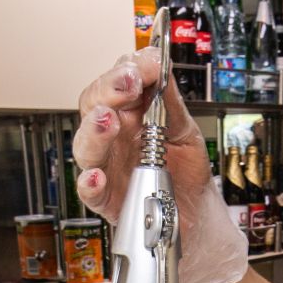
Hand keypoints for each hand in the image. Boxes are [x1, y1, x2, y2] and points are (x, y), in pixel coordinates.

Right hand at [73, 50, 248, 282]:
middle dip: (109, 90)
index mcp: (131, 115)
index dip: (129, 68)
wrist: (196, 218)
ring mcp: (107, 166)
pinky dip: (89, 183)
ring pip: (86, 145)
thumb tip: (161, 64)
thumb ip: (170, 101)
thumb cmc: (185, 174)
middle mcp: (114, 137)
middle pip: (94, 106)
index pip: (117, 81)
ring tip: (107, 120)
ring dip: (94, 130)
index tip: (149, 64)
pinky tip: (96, 175)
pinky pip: (89, 191)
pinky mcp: (107, 199)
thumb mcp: (185, 130)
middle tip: (127, 84)